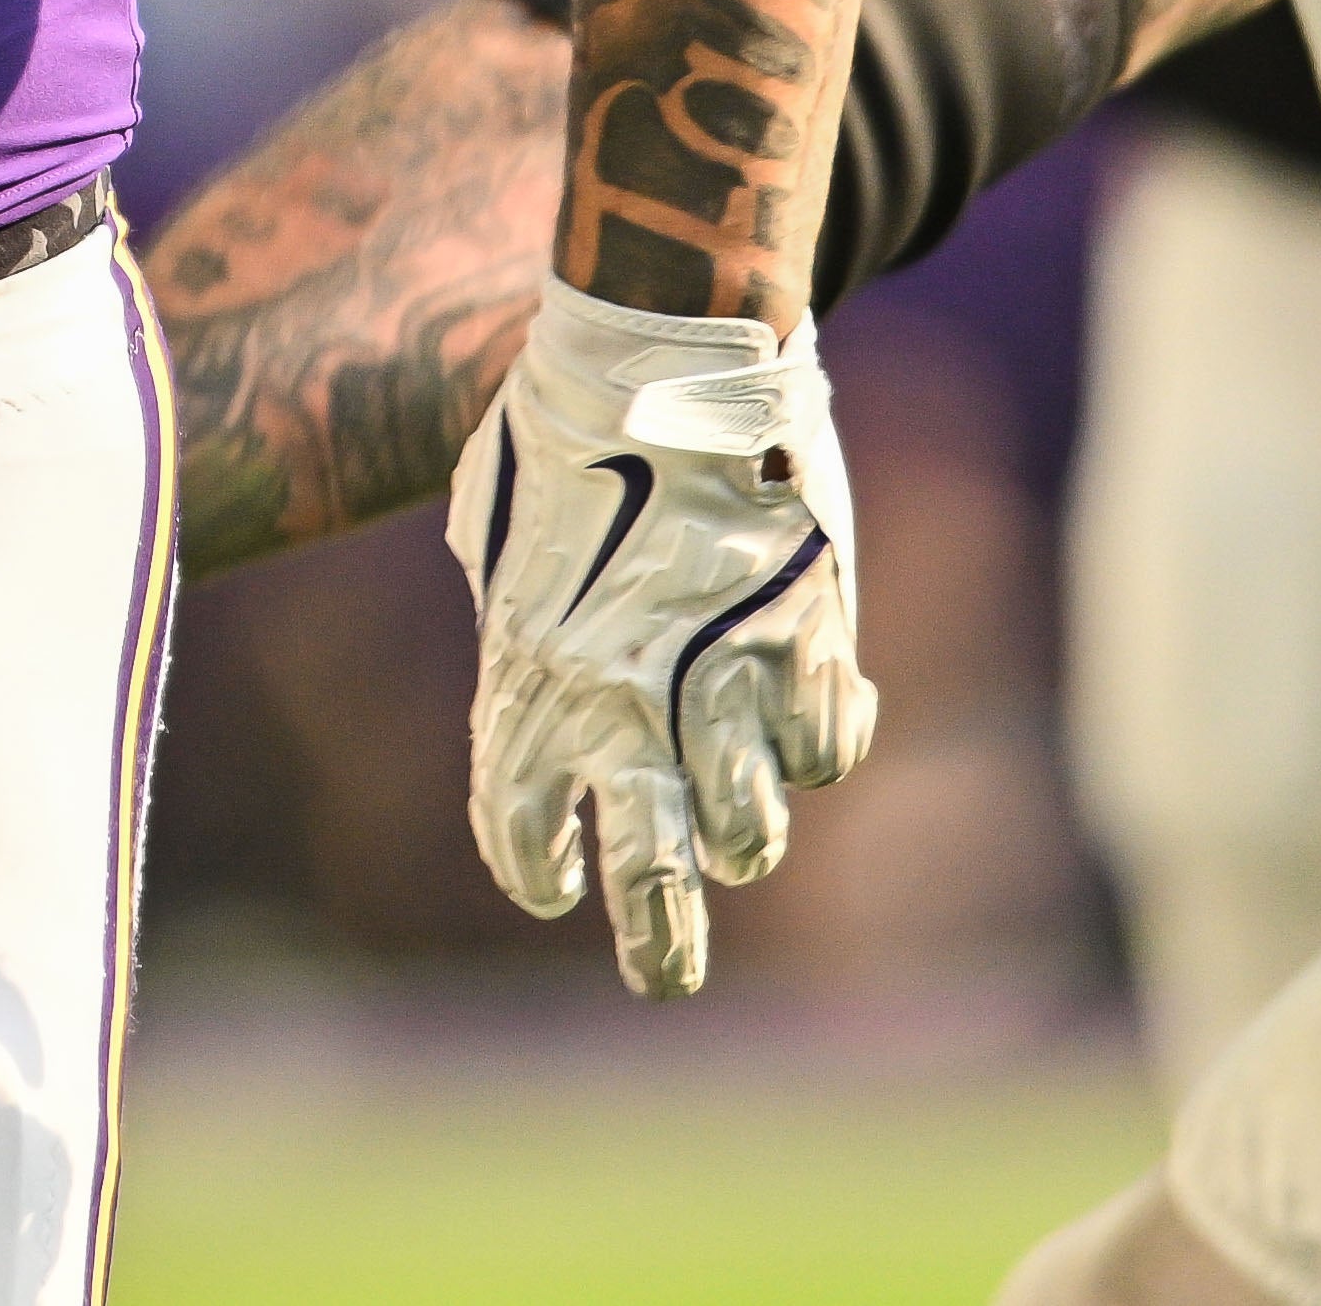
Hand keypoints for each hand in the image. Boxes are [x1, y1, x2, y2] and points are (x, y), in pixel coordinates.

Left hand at [451, 278, 875, 998]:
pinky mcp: (810, 639)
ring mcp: (726, 678)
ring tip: (735, 826)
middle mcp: (626, 701)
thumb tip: (535, 664)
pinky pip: (826, 748)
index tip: (557, 883)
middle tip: (662, 977)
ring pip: (751, 833)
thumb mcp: (494, 533)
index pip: (521, 828)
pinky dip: (817, 745)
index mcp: (528, 676)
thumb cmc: (559, 423)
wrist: (663, 343)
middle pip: (648, 876)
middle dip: (657, 944)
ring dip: (740, 838)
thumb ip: (518, 622)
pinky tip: (802, 712)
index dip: (537, 869)